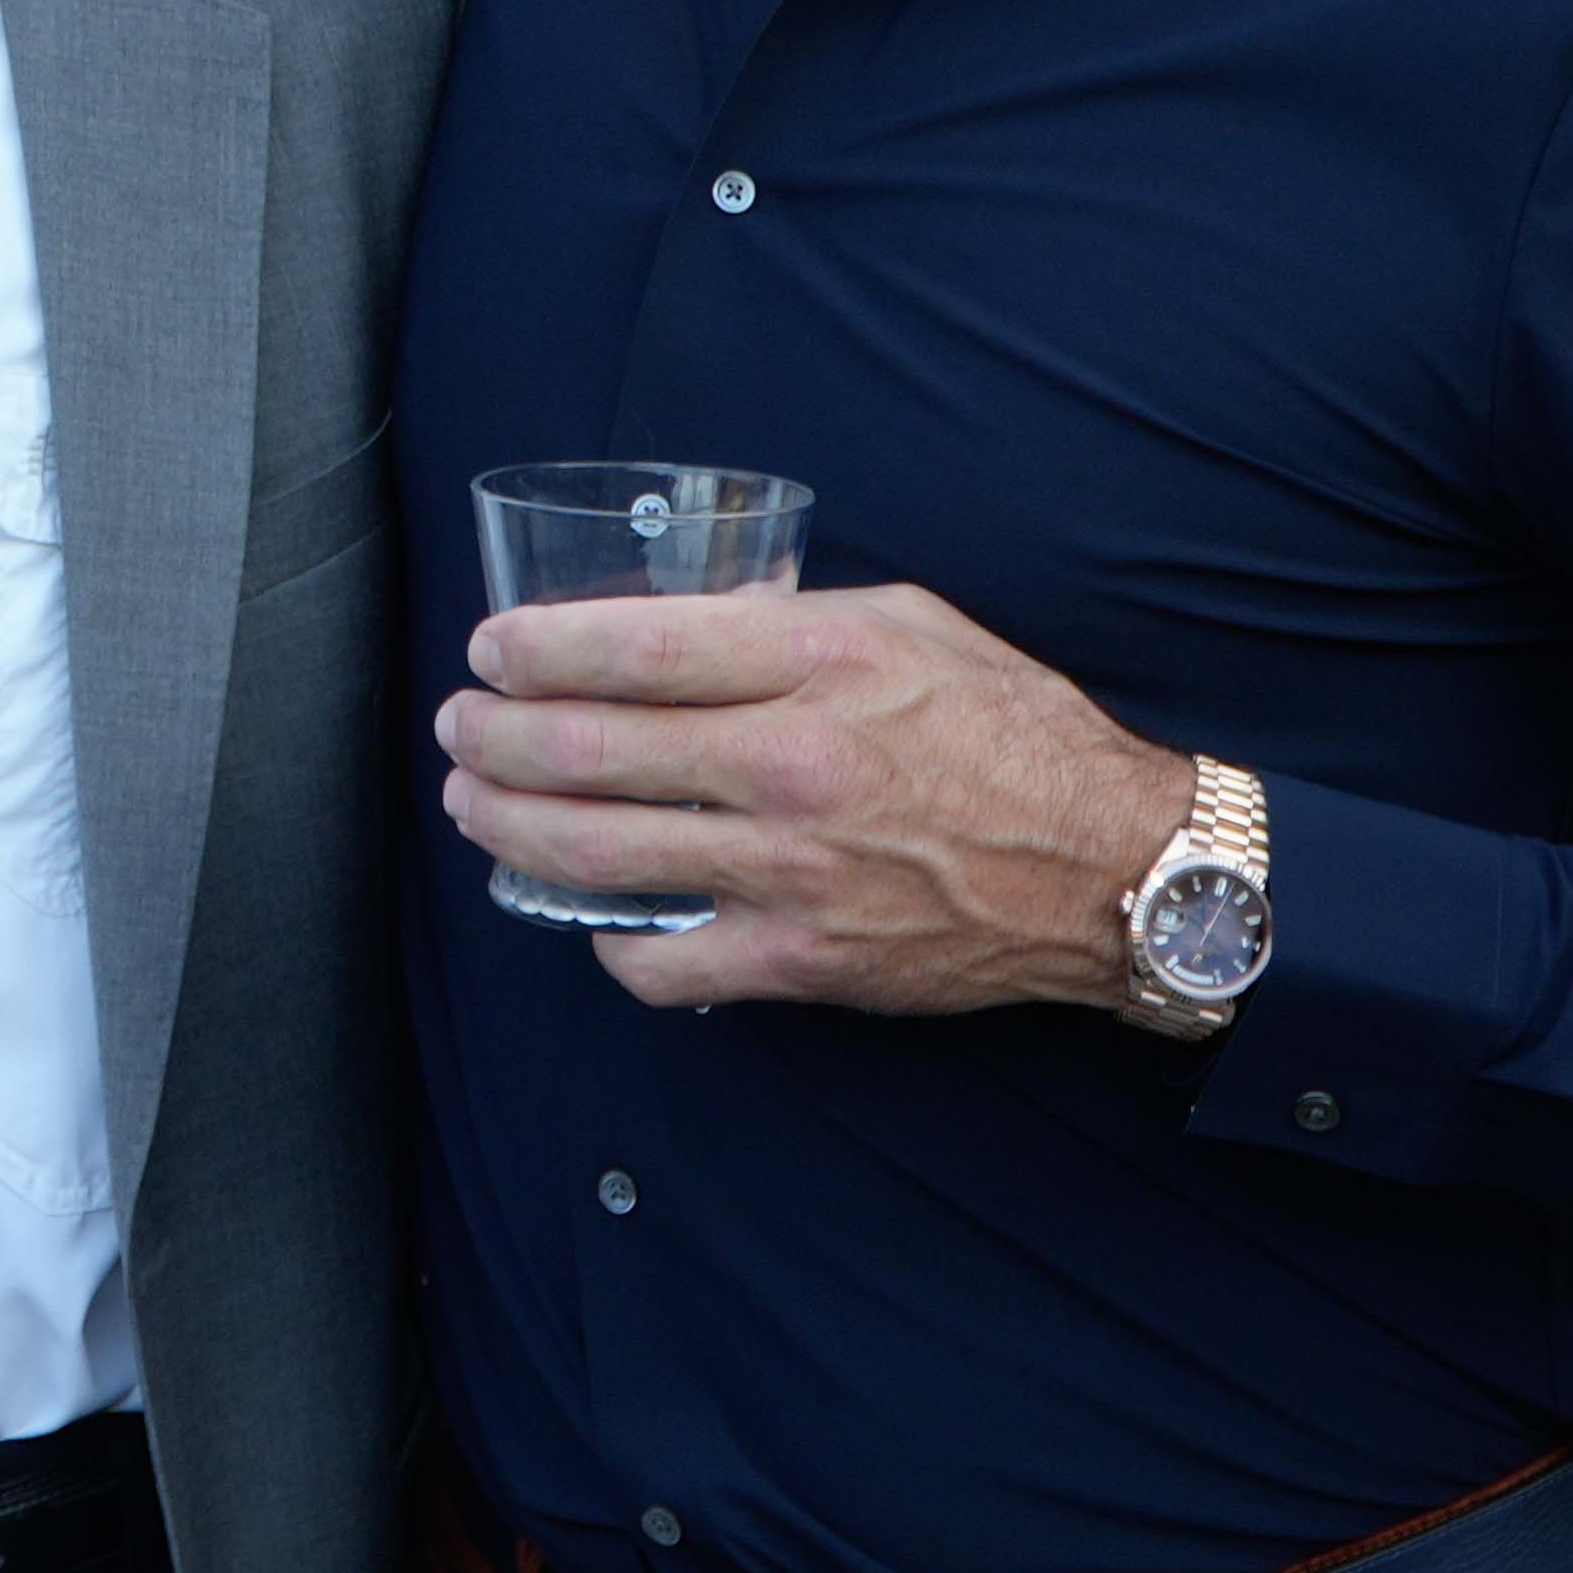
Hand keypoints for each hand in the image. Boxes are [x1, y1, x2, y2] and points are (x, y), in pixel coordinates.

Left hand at [440, 585, 1192, 1019]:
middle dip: (493, 734)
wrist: (1112, 868)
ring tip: (476, 802)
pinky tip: (588, 911)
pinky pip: (658, 960)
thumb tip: (688, 612)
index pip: (629, 646)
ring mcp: (788, 870)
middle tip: (461, 725)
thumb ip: (791, 616)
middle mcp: (789, 762)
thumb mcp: (910, 624)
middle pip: (585, 747)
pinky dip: (605, 938)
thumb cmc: (1015, 733)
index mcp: (815, 661)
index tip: (490, 649)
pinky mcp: (800, 959)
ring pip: (593, 852)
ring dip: (507, 825)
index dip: (534, 648)